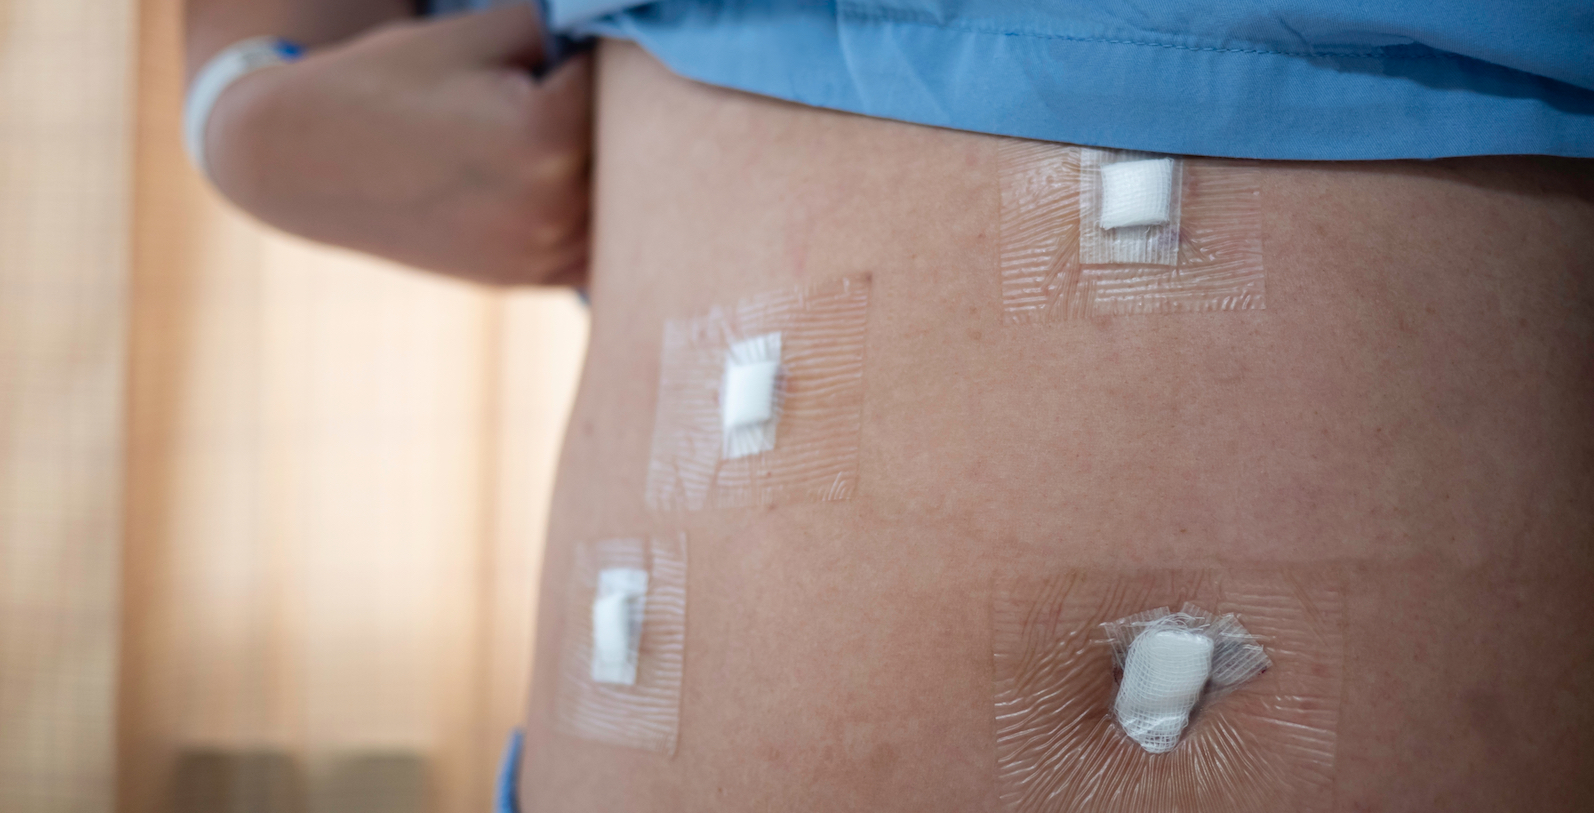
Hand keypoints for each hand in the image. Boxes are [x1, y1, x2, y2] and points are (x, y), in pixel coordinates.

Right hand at [204, 4, 591, 286]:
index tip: (576, 50)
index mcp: (546, 131)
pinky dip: (594, 216)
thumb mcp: (474, 31)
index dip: (604, 57)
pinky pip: (597, 248)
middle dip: (618, 116)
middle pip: (632, 148)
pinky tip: (562, 183)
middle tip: (572, 92)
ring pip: (621, 202)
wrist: (303, 161)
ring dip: (611, 169)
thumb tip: (619, 21)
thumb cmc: (387, 81)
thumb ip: (558, 24)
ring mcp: (541, 250)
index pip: (624, 83)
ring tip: (547, 137)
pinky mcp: (527, 278)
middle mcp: (552, 202)